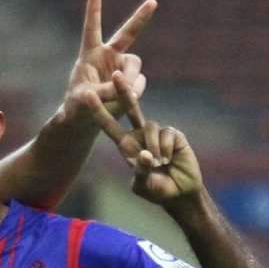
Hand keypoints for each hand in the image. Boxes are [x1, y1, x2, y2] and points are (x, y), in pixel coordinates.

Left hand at [61, 0, 154, 131]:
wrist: (87, 120)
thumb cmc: (78, 107)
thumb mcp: (85, 100)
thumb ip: (104, 91)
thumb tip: (128, 87)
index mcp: (90, 55)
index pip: (92, 29)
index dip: (94, 10)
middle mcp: (108, 57)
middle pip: (128, 34)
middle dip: (140, 17)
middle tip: (153, 1)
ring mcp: (122, 68)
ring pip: (135, 67)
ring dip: (130, 79)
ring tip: (119, 95)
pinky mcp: (132, 81)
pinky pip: (139, 84)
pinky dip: (134, 92)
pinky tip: (125, 100)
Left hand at [91, 76, 197, 203]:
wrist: (180, 192)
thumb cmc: (157, 190)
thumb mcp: (143, 185)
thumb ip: (141, 172)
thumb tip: (145, 155)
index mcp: (126, 146)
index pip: (110, 126)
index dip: (99, 112)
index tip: (88, 96)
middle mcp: (139, 135)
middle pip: (130, 109)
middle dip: (123, 92)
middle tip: (116, 75)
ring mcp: (156, 133)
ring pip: (150, 127)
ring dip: (154, 148)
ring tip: (160, 164)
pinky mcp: (172, 134)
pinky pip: (166, 134)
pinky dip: (167, 149)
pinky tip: (171, 159)